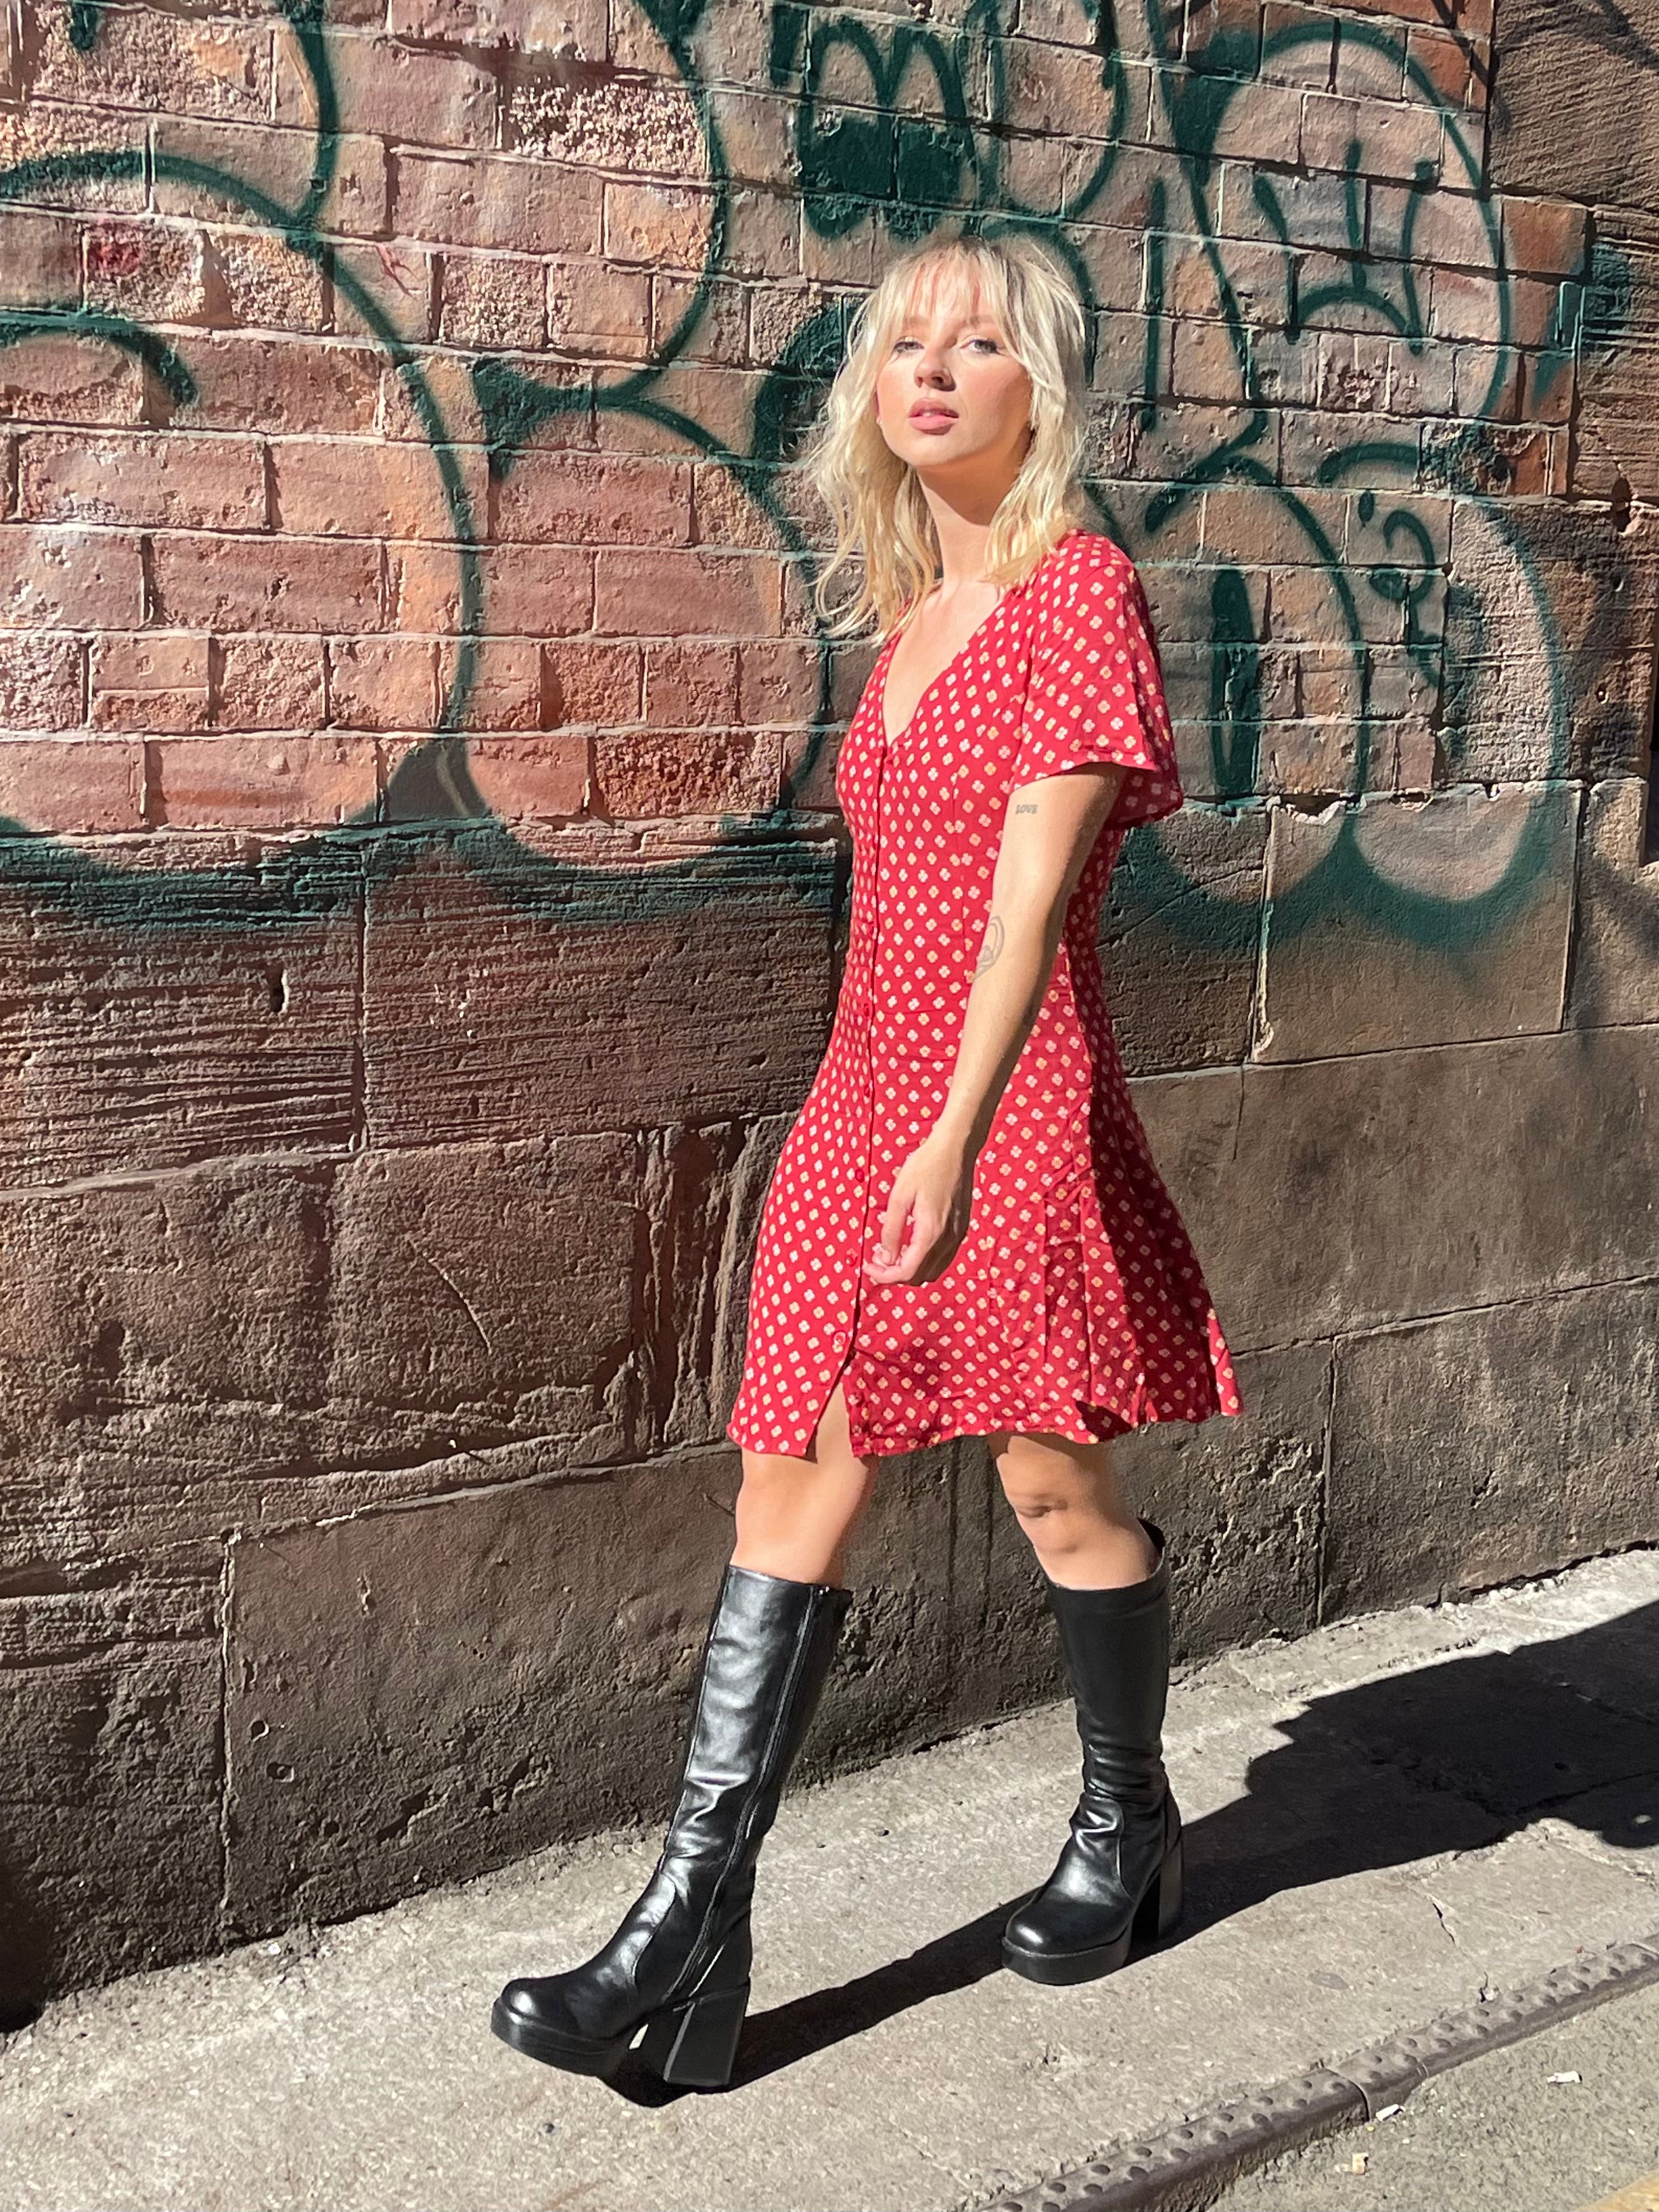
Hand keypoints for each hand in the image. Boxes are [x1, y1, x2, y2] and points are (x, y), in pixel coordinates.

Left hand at [864, 1129, 975, 1286]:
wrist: (956, 1148)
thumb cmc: (925, 1165)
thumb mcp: (900, 1196)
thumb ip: (892, 1230)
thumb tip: (886, 1258)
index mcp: (931, 1232)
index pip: (906, 1272)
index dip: (883, 1275)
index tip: (867, 1266)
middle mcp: (948, 1240)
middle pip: (920, 1276)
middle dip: (895, 1273)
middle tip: (876, 1256)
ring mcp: (958, 1235)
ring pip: (933, 1270)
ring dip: (910, 1268)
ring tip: (890, 1251)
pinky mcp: (961, 1229)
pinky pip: (942, 1258)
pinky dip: (924, 1259)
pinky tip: (909, 1243)